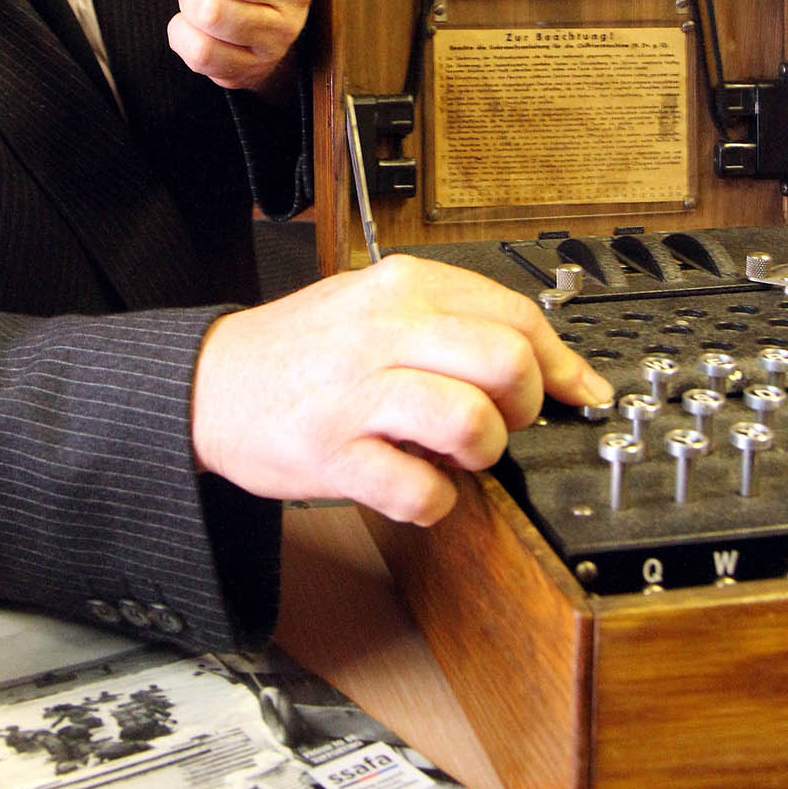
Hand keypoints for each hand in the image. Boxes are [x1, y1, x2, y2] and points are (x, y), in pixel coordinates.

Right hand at [191, 254, 614, 522]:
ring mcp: (356, 392)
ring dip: (483, 453)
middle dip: (526, 405)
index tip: (580, 392)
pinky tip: (416, 488)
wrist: (208, 383)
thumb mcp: (374, 304)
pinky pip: (417, 488)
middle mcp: (383, 330)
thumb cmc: (302, 351)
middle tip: (503, 423)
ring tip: (458, 456)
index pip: (515, 315)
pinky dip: (433, 502)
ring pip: (470, 420)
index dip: (561, 363)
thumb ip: (451, 321)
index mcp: (401, 286)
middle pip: (506, 361)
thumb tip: (546, 360)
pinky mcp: (332, 451)